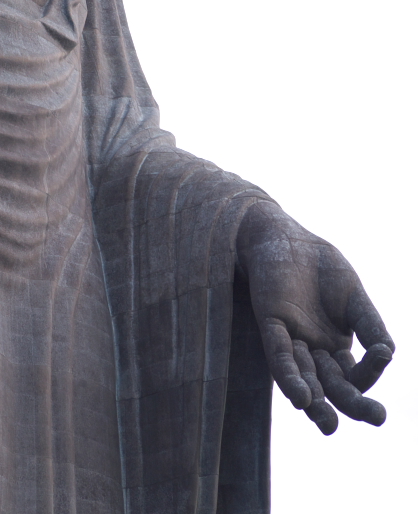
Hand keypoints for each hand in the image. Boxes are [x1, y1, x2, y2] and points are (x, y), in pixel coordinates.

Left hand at [236, 200, 394, 434]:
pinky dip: (290, 377)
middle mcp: (313, 350)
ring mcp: (292, 339)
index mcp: (336, 346)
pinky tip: (301, 398)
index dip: (371, 371)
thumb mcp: (354, 296)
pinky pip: (279, 356)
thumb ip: (370, 324)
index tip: (383, 356)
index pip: (355, 374)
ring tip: (328, 424)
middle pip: (332, 387)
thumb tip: (389, 354)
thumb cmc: (320, 267)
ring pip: (304, 378)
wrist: (285, 236)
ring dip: (315, 402)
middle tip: (378, 418)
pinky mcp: (271, 324)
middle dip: (352, 405)